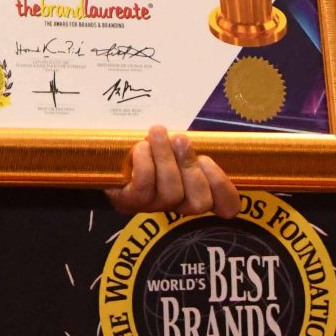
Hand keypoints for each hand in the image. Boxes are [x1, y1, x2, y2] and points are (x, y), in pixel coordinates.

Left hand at [104, 124, 237, 221]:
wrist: (109, 155)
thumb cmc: (149, 146)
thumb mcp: (174, 142)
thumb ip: (189, 141)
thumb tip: (195, 129)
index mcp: (197, 189)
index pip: (226, 205)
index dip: (225, 189)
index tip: (208, 159)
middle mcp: (180, 204)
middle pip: (200, 200)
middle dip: (190, 166)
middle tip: (180, 138)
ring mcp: (155, 206)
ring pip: (171, 192)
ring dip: (165, 157)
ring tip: (156, 132)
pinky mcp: (130, 201)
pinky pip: (144, 185)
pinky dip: (144, 162)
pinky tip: (140, 146)